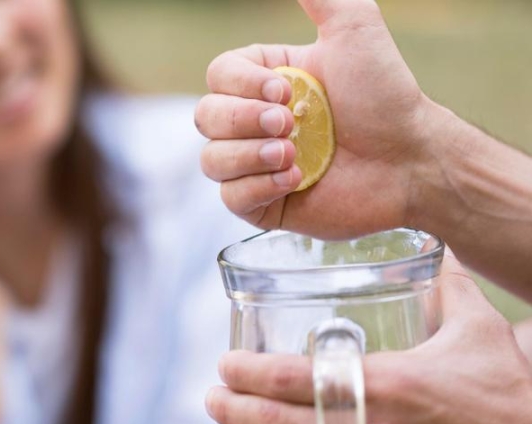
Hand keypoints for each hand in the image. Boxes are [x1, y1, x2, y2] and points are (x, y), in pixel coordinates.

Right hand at [195, 0, 443, 237]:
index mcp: (264, 82)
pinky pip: (231, 198)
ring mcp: (257, 165)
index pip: (217, 76)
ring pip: (211, 160)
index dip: (241, 84)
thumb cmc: (385, 97)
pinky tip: (293, 180)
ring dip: (247, 156)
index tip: (286, 90)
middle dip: (243, 121)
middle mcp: (254, 124)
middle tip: (289, 123)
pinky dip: (257, 187)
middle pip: (205, 117)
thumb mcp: (355, 30)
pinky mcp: (265, 204)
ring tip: (291, 155)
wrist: (409, 159)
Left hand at [205, 252, 531, 423]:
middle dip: (231, 410)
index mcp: (385, 384)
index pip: (291, 377)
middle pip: (275, 423)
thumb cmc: (510, 403)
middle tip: (210, 400)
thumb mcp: (480, 335)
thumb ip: (450, 290)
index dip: (247, 372)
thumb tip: (437, 256)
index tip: (225, 366)